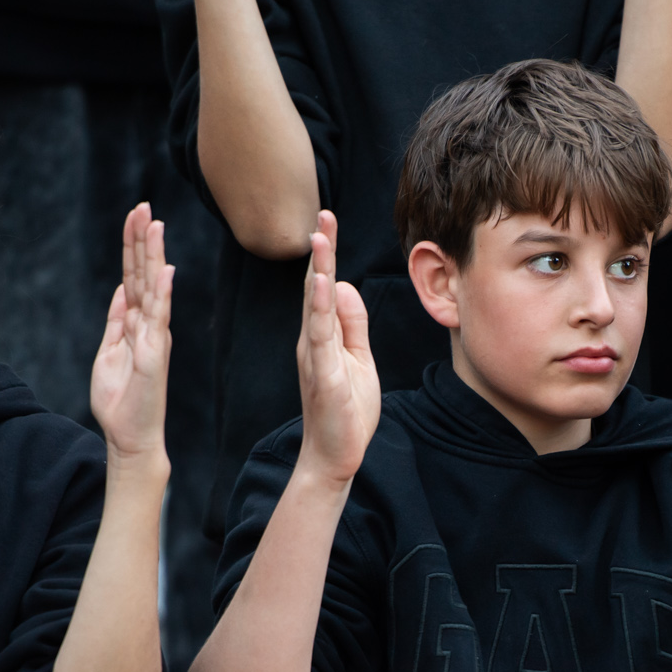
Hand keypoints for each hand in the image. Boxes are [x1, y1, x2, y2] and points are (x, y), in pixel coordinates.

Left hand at [90, 203, 172, 464]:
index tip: (135, 217)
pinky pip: (159, 318)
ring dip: (153, 255)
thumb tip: (122, 291)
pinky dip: (162, 293)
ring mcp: (154, 337)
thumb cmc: (120, 400)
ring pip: (154, 288)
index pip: (134, 277)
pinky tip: (164, 270)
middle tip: (143, 206)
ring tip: (153, 224)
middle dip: (143, 240)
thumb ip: (117, 321)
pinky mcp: (155, 353)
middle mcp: (148, 325)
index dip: (133, 247)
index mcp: (135, 323)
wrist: (129, 435)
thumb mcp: (109, 351)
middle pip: (145, 274)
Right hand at [293, 210, 378, 483]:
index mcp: (323, 335)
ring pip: (315, 307)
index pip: (325, 287)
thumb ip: (352, 323)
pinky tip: (323, 287)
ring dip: (318, 272)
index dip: (328, 254)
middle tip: (324, 215)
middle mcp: (313, 341)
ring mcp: (315, 358)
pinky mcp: (322, 376)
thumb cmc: (346, 410)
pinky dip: (320, 310)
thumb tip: (342, 284)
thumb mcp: (358, 358)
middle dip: (322, 252)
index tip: (328, 220)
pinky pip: (320, 338)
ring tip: (321, 241)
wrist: (334, 456)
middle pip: (316, 288)